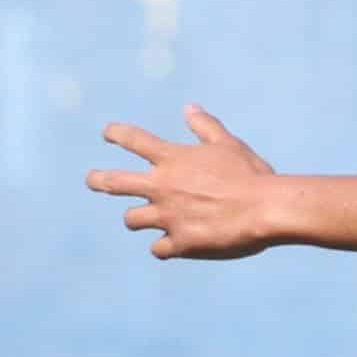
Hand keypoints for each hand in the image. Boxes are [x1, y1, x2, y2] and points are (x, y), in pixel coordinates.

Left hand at [87, 105, 279, 259]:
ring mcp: (167, 216)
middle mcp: (162, 187)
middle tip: (91, 179)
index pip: (135, 140)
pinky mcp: (180, 243)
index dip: (118, 134)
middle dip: (98, 179)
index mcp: (173, 159)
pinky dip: (163, 246)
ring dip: (135, 218)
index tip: (107, 132)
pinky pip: (158, 248)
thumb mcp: (228, 144)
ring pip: (131, 219)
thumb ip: (205, 127)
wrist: (265, 209)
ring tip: (139, 219)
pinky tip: (170, 245)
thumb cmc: (250, 174)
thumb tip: (189, 108)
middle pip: (114, 182)